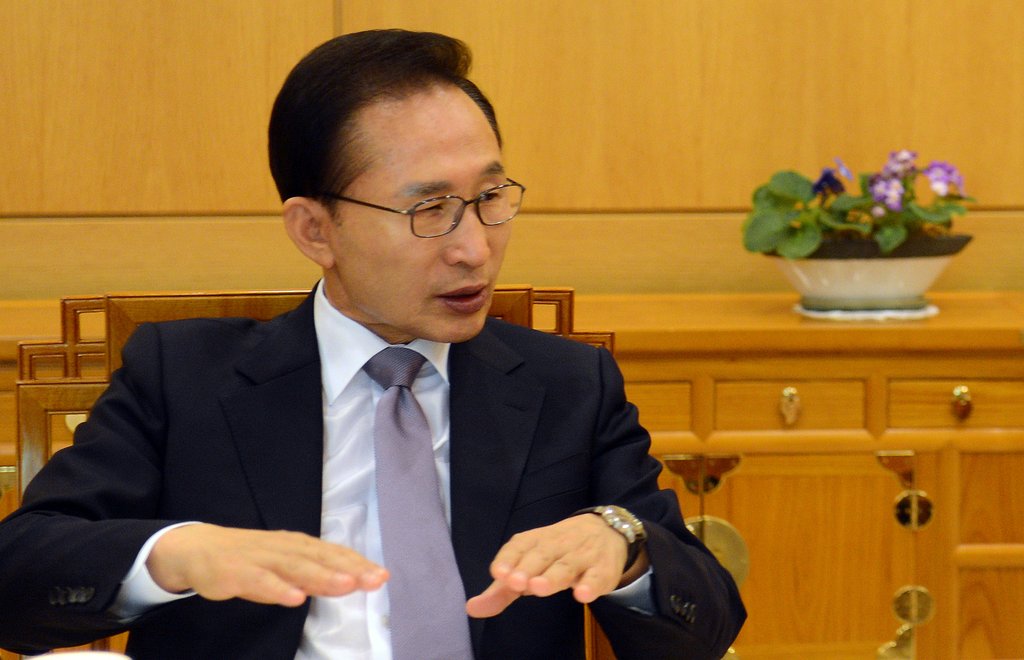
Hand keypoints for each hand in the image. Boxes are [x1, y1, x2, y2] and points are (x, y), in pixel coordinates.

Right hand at [147, 523, 388, 606]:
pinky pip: (259, 581)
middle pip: (320, 558)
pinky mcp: (236, 572)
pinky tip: (295, 598)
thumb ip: (314, 573)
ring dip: (321, 576)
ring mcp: (260, 558)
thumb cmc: (250, 558)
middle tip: (376, 579)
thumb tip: (350, 580)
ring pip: (294, 568)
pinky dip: (277, 589)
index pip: (333, 553)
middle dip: (350, 568)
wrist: (197, 549)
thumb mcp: (285, 564)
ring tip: (347, 585)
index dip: (358, 563)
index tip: (382, 576)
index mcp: (298, 546)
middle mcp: (284, 548)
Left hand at [465, 513, 648, 617]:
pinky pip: (597, 576)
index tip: (499, 573)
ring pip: (566, 566)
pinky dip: (590, 584)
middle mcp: (557, 545)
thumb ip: (502, 590)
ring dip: (552, 576)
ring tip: (538, 588)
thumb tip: (471, 608)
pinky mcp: (602, 569)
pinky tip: (583, 594)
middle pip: (541, 555)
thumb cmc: (558, 552)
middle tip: (515, 583)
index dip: (509, 559)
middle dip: (527, 568)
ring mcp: (581, 556)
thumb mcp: (528, 565)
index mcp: (536, 541)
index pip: (519, 545)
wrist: (606, 531)